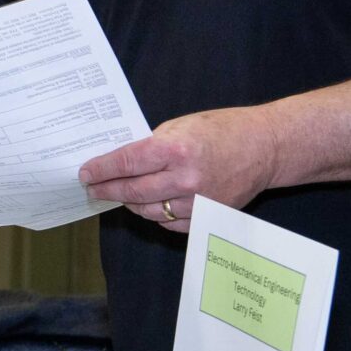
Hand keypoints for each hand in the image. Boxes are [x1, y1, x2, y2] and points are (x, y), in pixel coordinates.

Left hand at [78, 107, 283, 233]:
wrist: (265, 147)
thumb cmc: (223, 130)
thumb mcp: (181, 126)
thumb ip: (151, 145)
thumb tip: (120, 162)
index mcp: (175, 150)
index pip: (126, 163)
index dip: (100, 170)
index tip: (84, 173)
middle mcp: (185, 179)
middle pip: (132, 191)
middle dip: (106, 190)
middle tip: (92, 188)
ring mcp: (197, 202)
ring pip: (148, 211)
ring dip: (129, 203)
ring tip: (118, 195)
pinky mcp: (208, 217)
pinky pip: (170, 223)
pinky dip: (155, 215)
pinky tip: (148, 204)